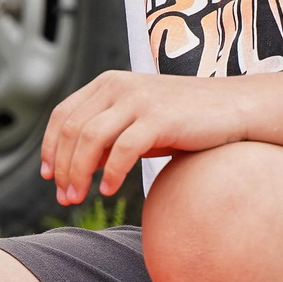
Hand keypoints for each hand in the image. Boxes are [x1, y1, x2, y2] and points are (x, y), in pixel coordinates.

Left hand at [39, 71, 243, 206]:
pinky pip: (123, 149)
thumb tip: (76, 165)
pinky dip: (111, 173)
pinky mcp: (159, 118)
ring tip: (78, 198)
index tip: (48, 176)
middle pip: (71, 129)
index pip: (63, 114)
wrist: (233, 108)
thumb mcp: (138, 122)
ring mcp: (138, 100)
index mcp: (108, 83)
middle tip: (64, 197)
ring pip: (90, 138)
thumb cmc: (184, 120)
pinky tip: (109, 190)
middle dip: (62, 166)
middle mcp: (118, 85)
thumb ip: (108, 136)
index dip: (49, 146)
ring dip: (78, 172)